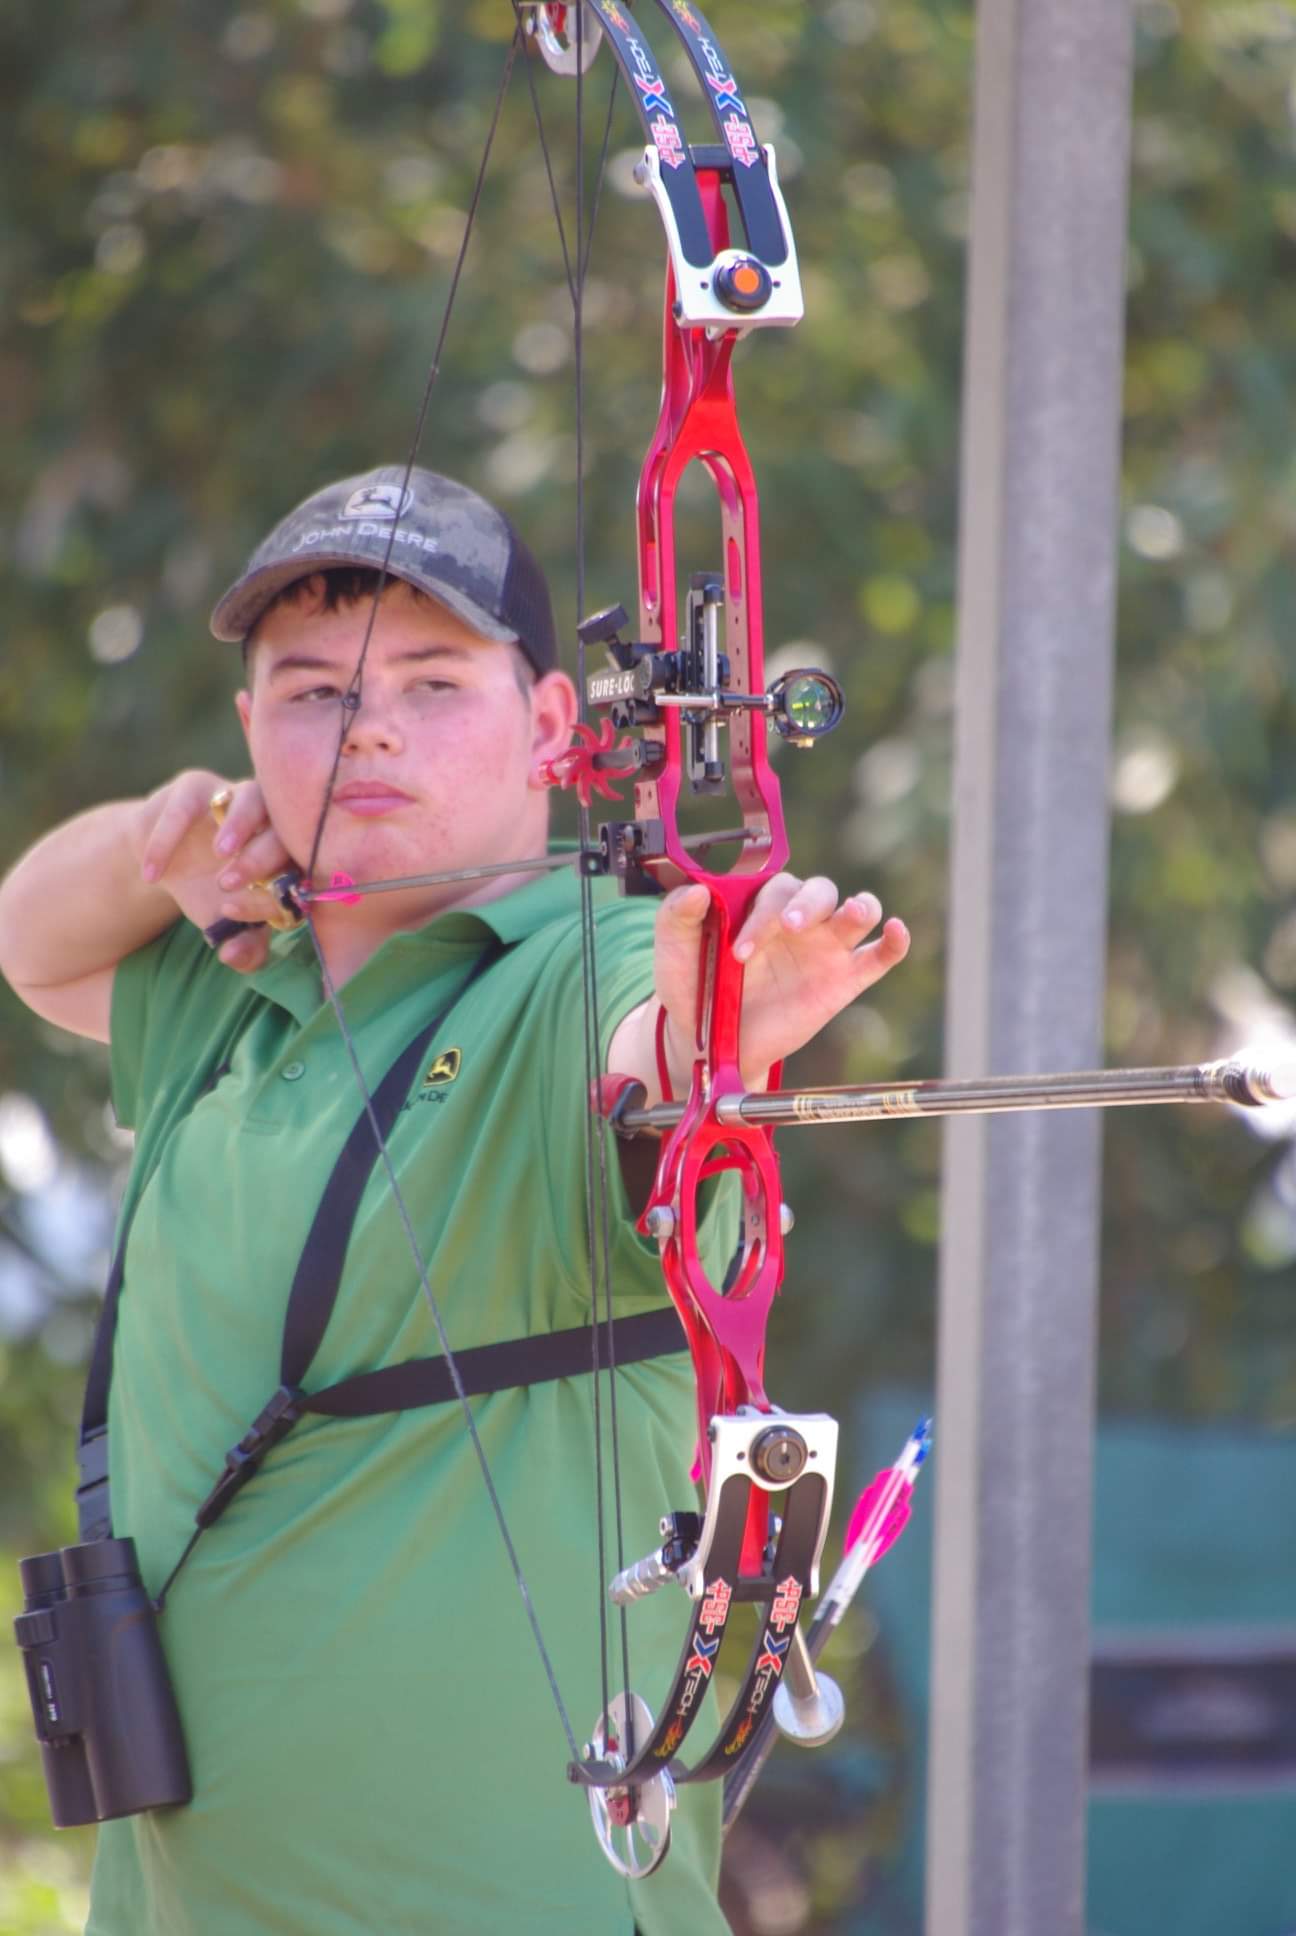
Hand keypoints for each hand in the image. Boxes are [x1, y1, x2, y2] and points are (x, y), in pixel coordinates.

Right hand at [138, 771, 294, 971]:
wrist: (164, 864)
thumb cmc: (207, 893)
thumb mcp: (225, 925)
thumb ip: (244, 948)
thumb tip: (234, 956)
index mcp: (289, 856)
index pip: (298, 872)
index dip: (273, 893)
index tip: (235, 913)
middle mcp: (272, 822)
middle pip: (285, 829)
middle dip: (261, 858)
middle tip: (227, 884)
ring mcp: (236, 799)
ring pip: (253, 797)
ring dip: (240, 825)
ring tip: (219, 854)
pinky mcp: (197, 787)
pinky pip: (186, 806)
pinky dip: (167, 840)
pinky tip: (153, 874)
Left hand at [653, 874, 908, 1091]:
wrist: (711, 1042)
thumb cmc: (694, 988)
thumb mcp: (673, 952)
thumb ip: (675, 917)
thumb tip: (696, 891)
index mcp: (758, 904)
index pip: (772, 888)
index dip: (762, 912)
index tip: (739, 951)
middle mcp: (797, 919)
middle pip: (818, 891)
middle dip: (805, 905)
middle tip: (789, 929)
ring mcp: (824, 948)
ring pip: (855, 911)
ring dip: (857, 907)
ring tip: (851, 913)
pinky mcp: (844, 980)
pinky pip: (879, 956)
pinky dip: (895, 941)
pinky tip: (896, 931)